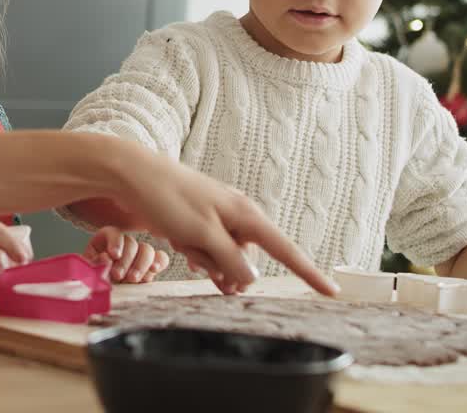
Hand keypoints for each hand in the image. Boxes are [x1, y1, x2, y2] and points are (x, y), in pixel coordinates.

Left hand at [84, 227, 167, 283]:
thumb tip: (105, 258)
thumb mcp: (88, 270)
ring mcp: (139, 254)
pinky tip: (154, 270)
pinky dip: (159, 262)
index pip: (114, 233)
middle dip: (126, 260)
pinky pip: (161, 258)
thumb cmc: (92, 279)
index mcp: (106, 240)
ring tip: (133, 279)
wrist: (101, 294)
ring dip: (141, 265)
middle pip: (131, 243)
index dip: (115, 243)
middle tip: (118, 275)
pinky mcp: (151, 265)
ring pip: (147, 250)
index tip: (113, 255)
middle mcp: (124, 244)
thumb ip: (94, 263)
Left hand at [111, 141, 337, 296]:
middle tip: (195, 250)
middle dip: (224, 268)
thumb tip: (252, 281)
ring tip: (180, 238)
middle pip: (247, 262)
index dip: (309, 273)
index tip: (333, 292)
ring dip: (204, 260)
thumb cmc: (168, 199)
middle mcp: (238, 217)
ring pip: (224, 260)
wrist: (133, 174)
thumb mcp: (201, 234)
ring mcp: (219, 220)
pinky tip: (178, 241)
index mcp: (246, 215)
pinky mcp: (200, 225)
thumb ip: (229, 259)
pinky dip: (195, 254)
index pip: (286, 250)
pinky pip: (207, 252)